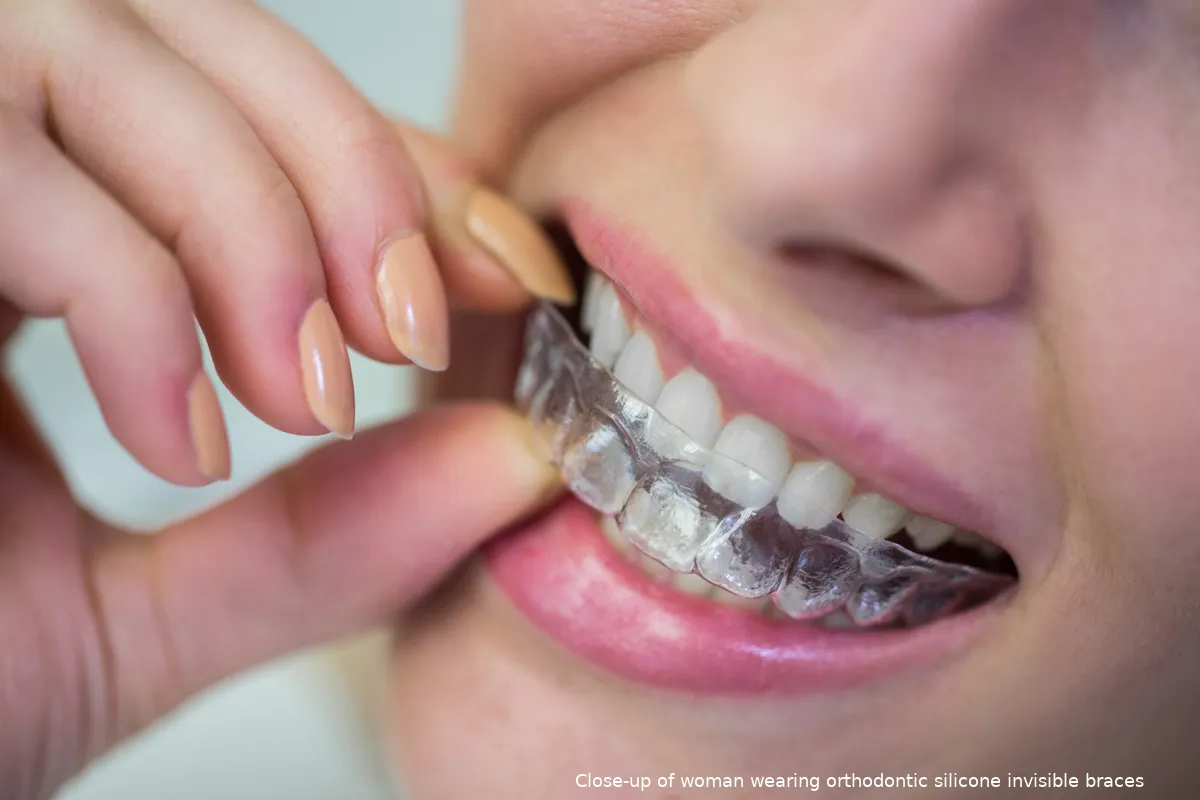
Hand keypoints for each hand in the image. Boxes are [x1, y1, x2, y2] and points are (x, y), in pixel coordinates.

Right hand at [0, 1, 571, 795]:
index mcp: (30, 233)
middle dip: (336, 163)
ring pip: (91, 46)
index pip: (248, 115)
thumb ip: (328, 539)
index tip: (504, 275)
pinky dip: (123, 285)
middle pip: (184, 24)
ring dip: (244, 214)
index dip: (391, 172)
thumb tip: (520, 458)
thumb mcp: (140, 617)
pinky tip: (175, 438)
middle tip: (410, 332)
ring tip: (298, 392)